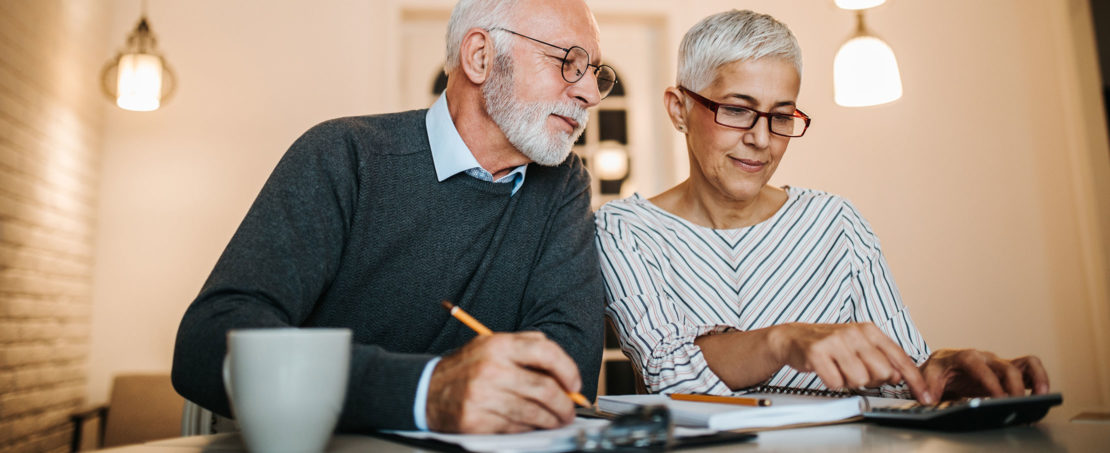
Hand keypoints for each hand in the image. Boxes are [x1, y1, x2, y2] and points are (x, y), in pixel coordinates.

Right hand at [425, 331, 581, 432]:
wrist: (426, 391)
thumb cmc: (466, 369)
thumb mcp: (492, 345)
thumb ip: (526, 346)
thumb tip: (562, 367)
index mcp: (498, 345)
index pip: (546, 352)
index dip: (568, 369)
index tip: (574, 384)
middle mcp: (492, 369)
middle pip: (545, 388)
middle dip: (565, 404)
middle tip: (570, 409)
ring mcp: (484, 396)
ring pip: (534, 412)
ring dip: (552, 419)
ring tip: (557, 420)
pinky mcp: (477, 420)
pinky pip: (516, 427)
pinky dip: (531, 428)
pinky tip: (533, 425)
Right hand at [770, 322, 930, 402]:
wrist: (794, 337)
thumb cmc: (830, 344)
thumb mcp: (859, 345)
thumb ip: (882, 358)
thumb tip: (899, 376)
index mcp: (869, 330)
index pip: (900, 358)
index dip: (915, 380)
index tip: (925, 396)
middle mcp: (854, 333)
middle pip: (882, 373)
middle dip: (871, 380)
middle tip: (856, 372)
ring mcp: (835, 341)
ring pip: (860, 379)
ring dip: (849, 382)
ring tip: (839, 370)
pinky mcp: (817, 352)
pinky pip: (836, 382)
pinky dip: (832, 382)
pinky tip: (827, 371)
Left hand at [919, 349, 1048, 401]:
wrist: (943, 364)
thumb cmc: (938, 369)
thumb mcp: (928, 375)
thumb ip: (929, 386)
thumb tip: (929, 399)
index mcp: (965, 357)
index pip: (980, 367)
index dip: (990, 382)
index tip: (998, 398)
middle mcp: (986, 358)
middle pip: (1006, 367)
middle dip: (1014, 387)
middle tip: (1017, 405)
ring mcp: (999, 363)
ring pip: (1024, 364)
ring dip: (1036, 378)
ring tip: (1042, 395)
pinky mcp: (1008, 371)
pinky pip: (1029, 369)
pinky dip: (1039, 378)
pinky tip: (1042, 393)